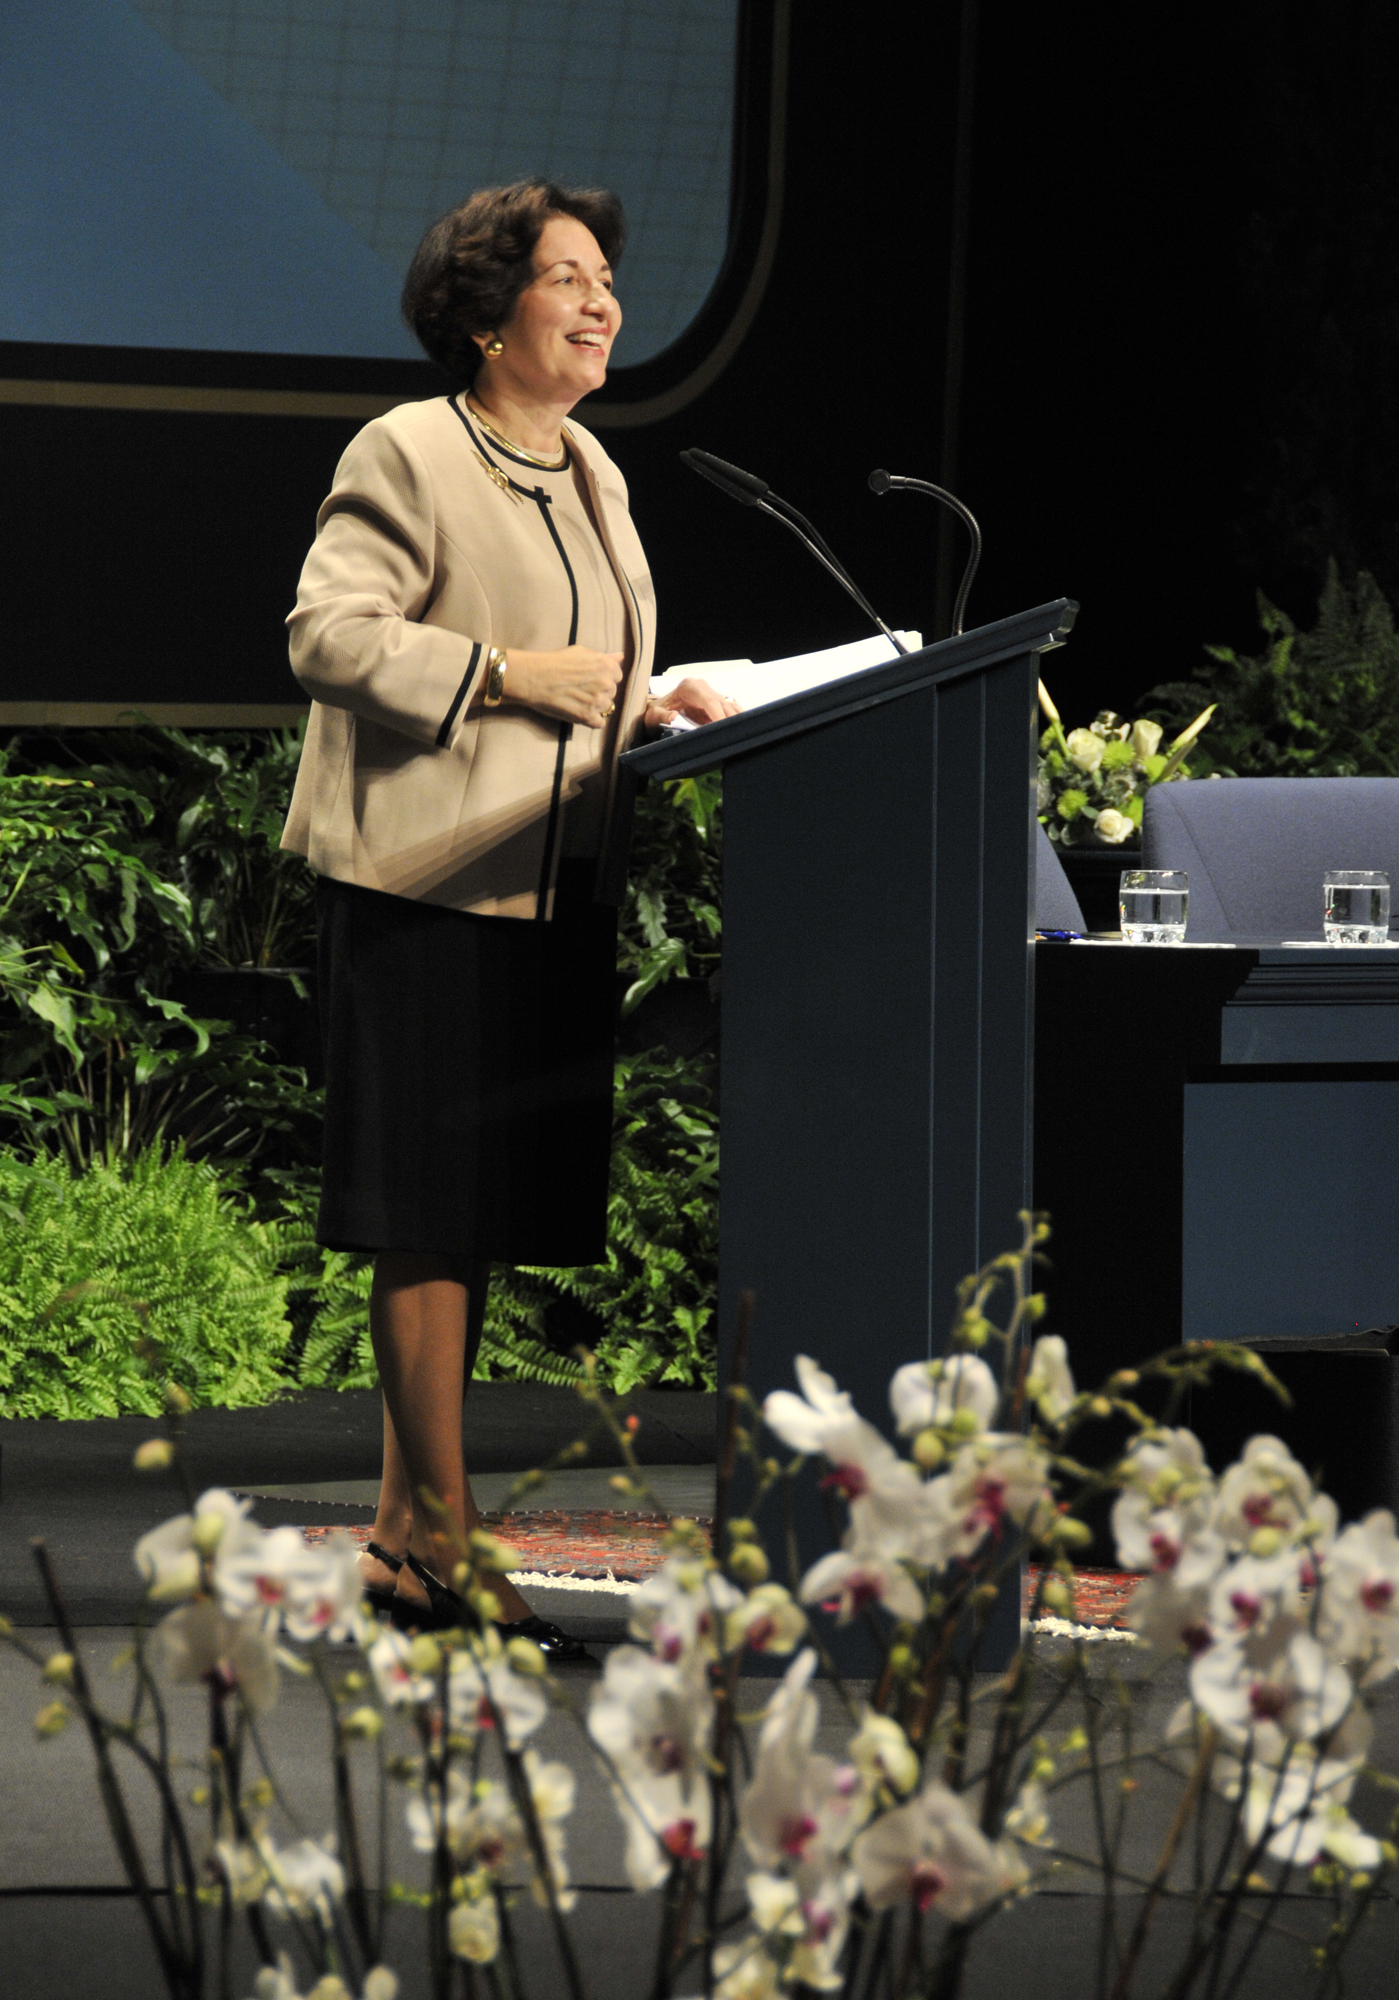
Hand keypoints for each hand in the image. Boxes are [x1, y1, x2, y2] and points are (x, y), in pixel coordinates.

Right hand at [501, 645, 623, 727]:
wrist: (534, 678)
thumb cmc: (555, 662)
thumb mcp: (581, 652)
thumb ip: (603, 657)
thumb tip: (619, 657)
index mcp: (606, 666)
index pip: (617, 676)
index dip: (604, 678)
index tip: (591, 679)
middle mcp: (606, 683)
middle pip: (611, 692)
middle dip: (600, 692)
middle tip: (581, 690)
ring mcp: (598, 701)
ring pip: (606, 707)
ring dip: (596, 706)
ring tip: (578, 701)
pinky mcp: (587, 717)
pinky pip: (599, 723)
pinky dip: (592, 720)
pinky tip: (580, 713)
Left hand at [644, 677, 741, 733]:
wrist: (658, 712)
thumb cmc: (656, 714)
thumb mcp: (653, 716)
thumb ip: (662, 716)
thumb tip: (673, 717)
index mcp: (689, 686)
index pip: (709, 701)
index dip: (718, 716)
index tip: (722, 730)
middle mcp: (702, 687)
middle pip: (723, 704)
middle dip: (730, 721)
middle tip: (735, 737)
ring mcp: (711, 694)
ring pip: (731, 706)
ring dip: (736, 721)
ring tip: (741, 735)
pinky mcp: (716, 703)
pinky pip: (731, 710)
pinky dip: (736, 720)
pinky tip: (740, 730)